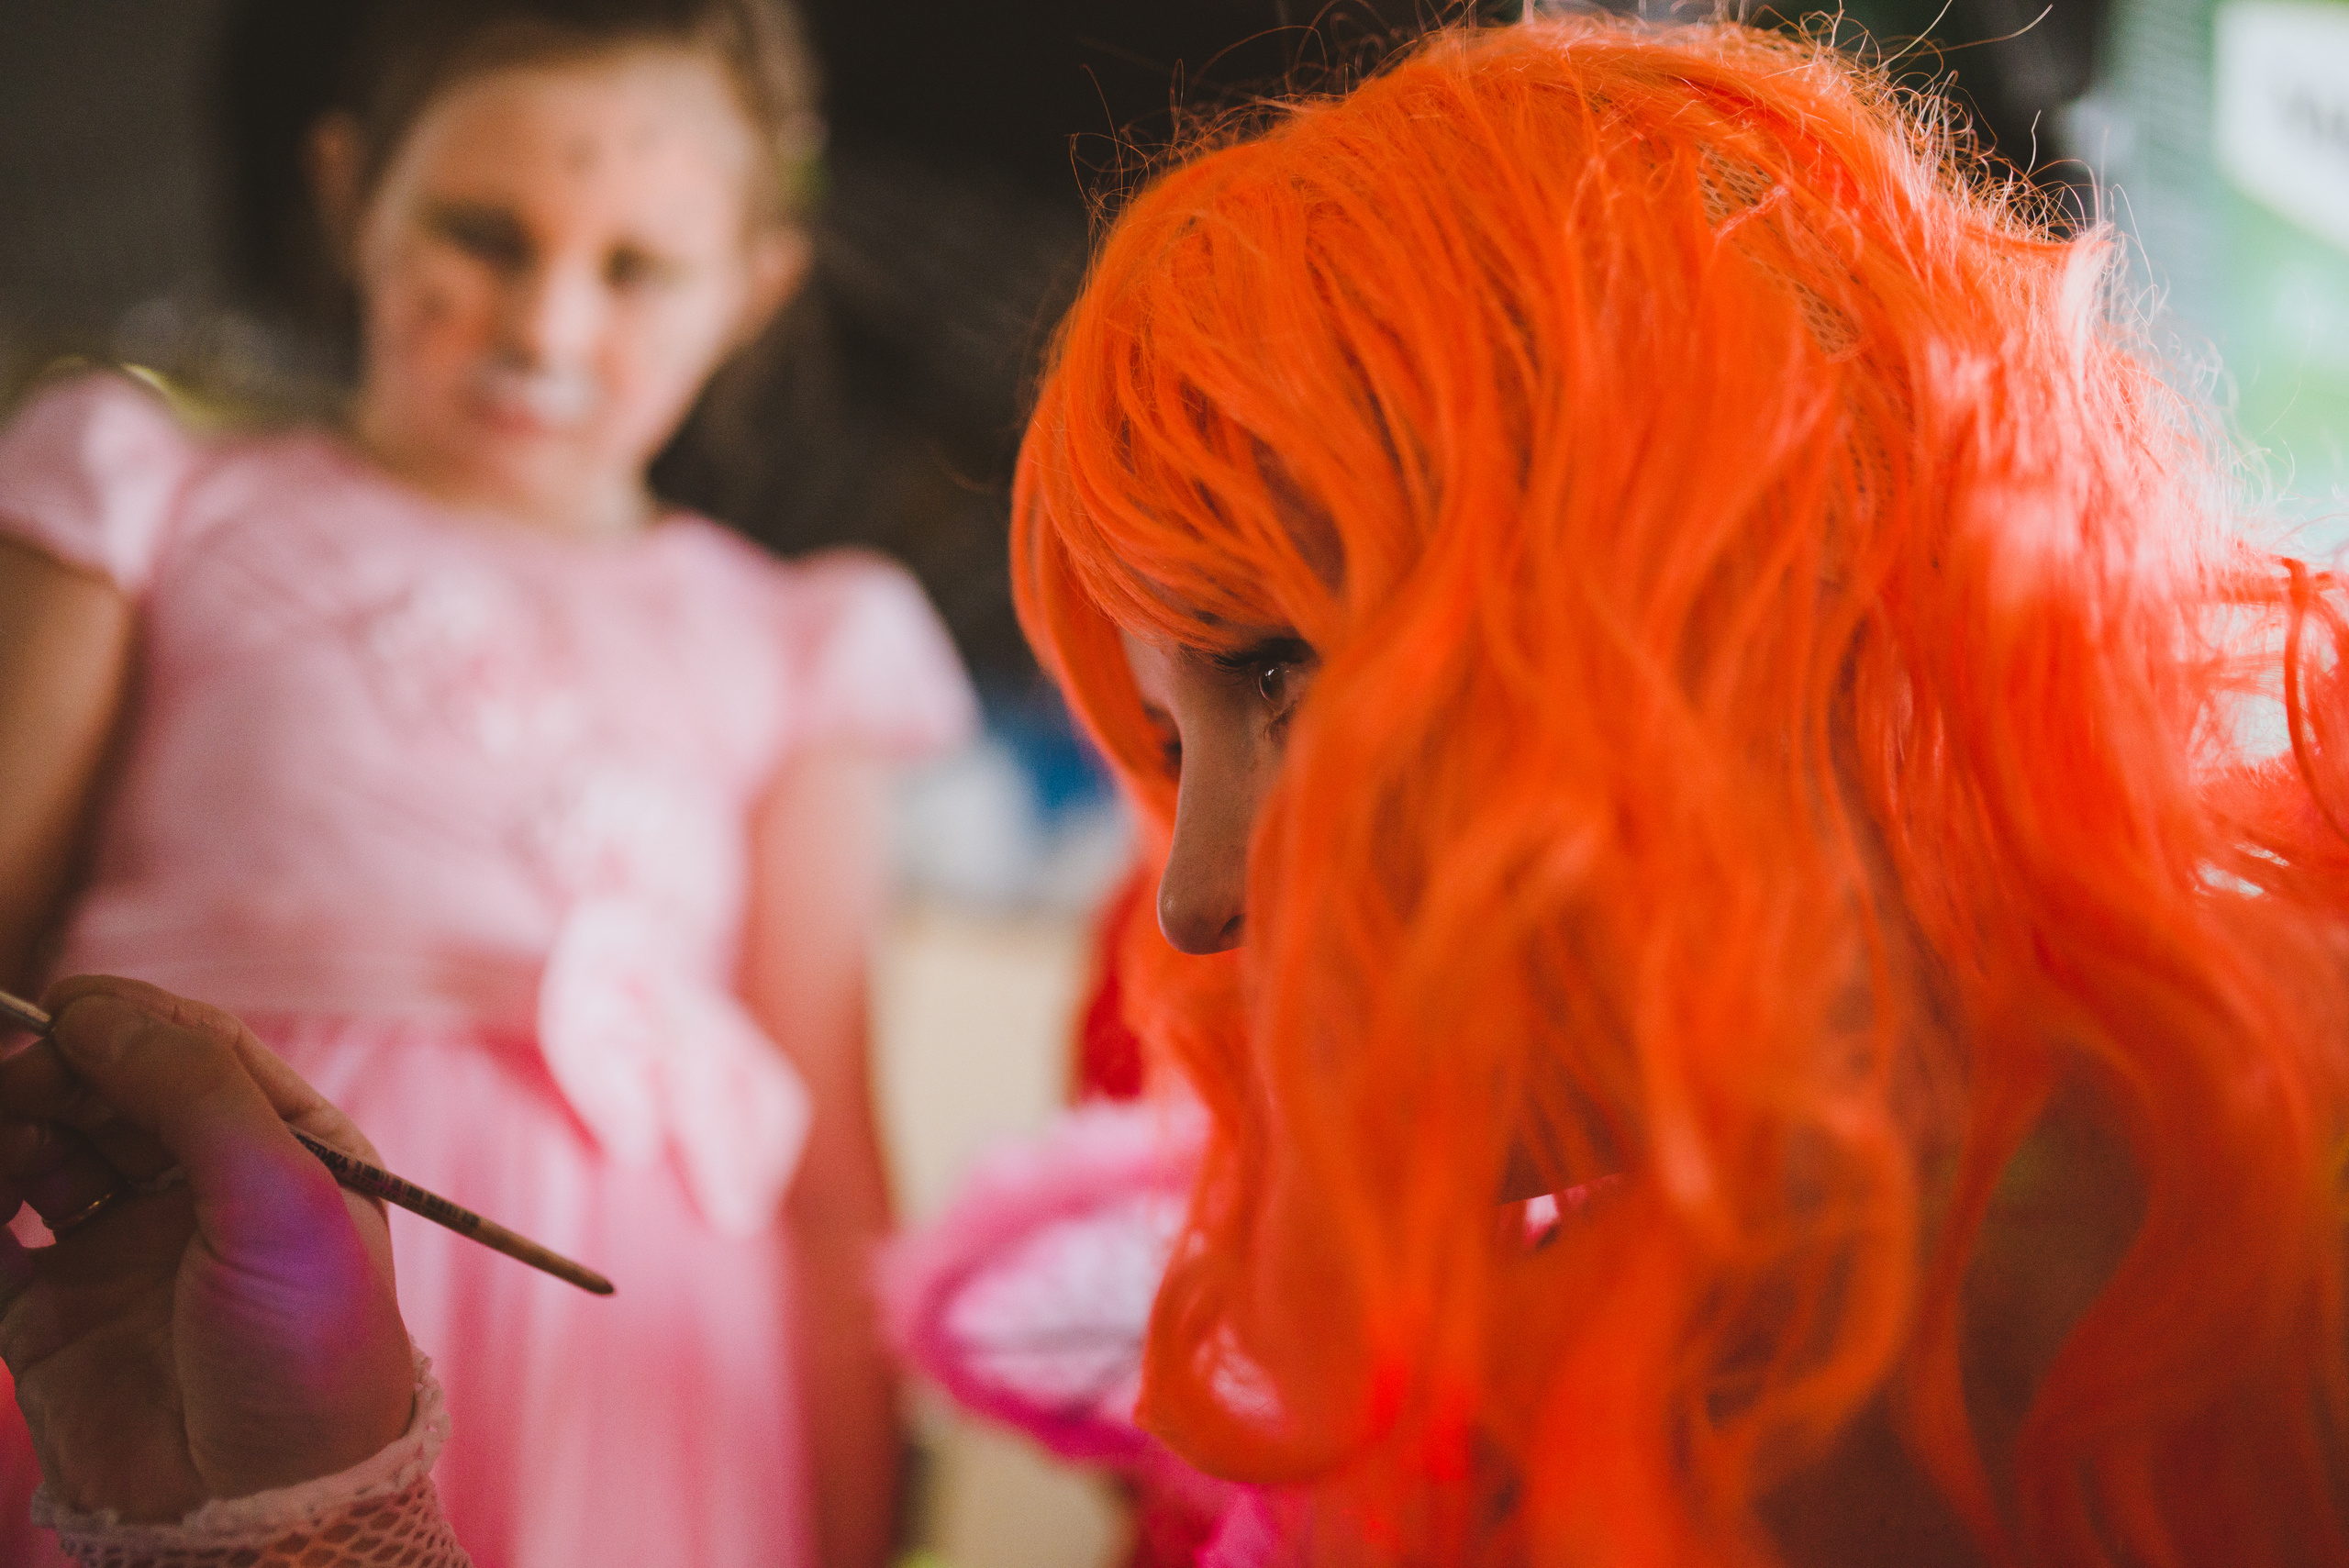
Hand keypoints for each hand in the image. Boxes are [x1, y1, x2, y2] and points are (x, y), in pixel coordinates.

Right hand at [0, 976, 413, 1521]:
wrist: (266, 1505)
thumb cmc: (306, 1347)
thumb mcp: (283, 1196)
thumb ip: (195, 1092)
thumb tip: (100, 1013)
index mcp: (284, 1150)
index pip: (195, 1049)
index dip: (128, 1021)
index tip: (66, 1010)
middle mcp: (203, 1191)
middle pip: (109, 1091)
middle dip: (59, 1069)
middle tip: (22, 1071)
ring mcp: (124, 1249)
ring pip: (44, 1150)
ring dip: (13, 1126)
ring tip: (9, 1137)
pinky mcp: (55, 1313)